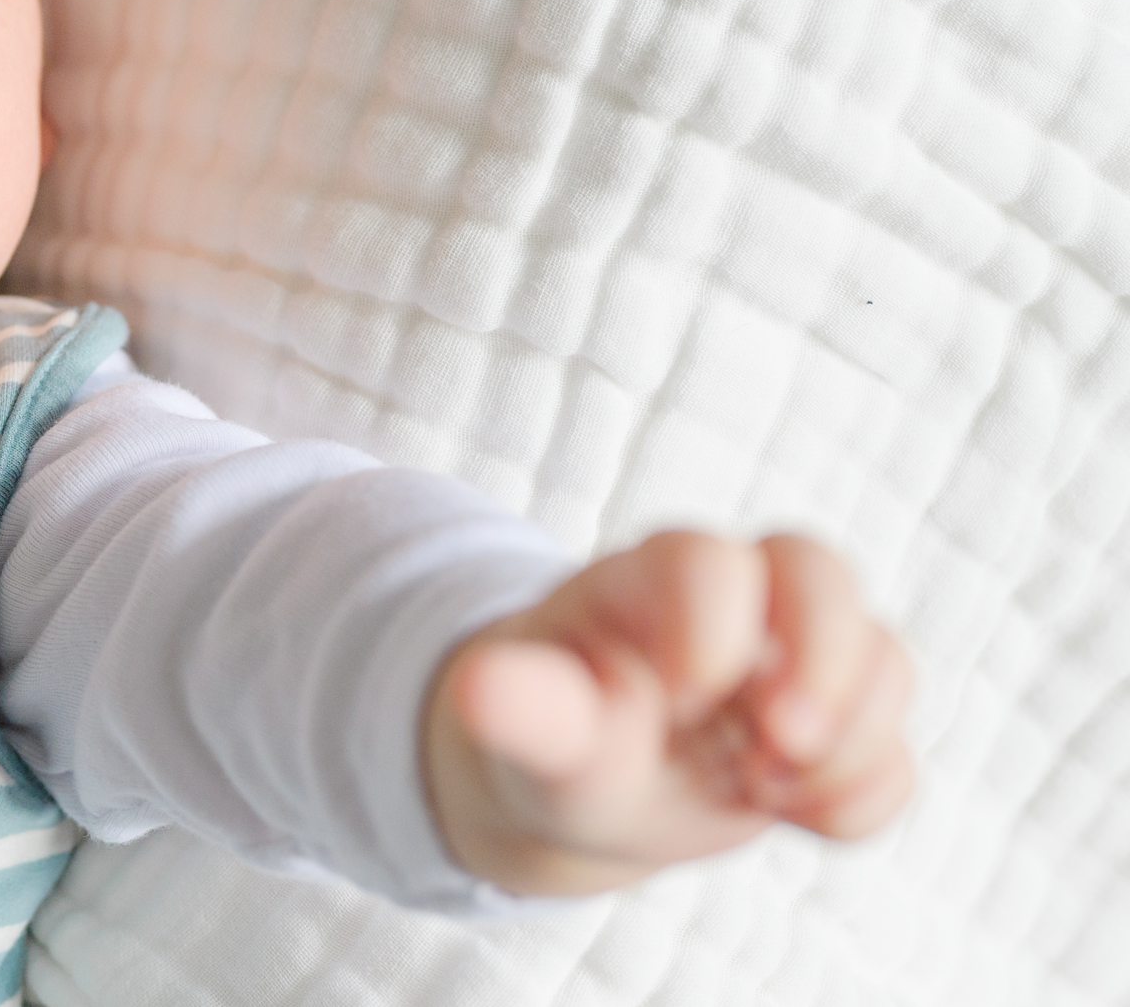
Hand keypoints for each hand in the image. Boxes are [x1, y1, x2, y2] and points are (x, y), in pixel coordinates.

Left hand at [419, 529, 916, 897]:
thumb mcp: (526, 728)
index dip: (711, 624)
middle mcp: (738, 603)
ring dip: (847, 740)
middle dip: (823, 659)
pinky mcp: (837, 733)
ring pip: (882, 658)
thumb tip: (478, 688)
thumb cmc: (546, 736)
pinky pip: (896, 754)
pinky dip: (863, 795)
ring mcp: (798, 665)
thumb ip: (519, 705)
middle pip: (820, 568)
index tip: (679, 698)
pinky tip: (796, 817)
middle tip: (779, 742)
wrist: (576, 791)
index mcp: (650, 580)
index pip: (706, 558)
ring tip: (762, 790)